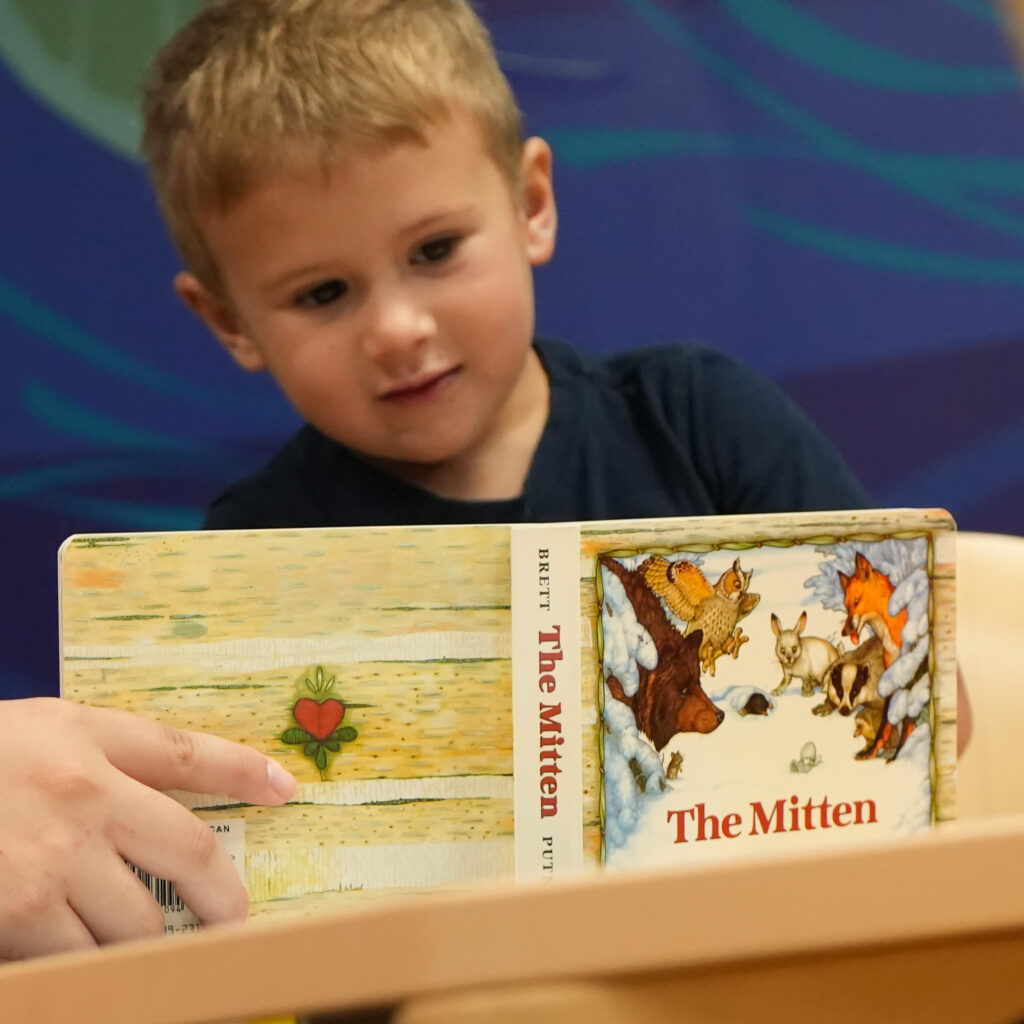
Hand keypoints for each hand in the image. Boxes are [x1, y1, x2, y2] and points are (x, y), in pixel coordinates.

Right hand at [0, 698, 296, 960]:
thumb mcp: (51, 729)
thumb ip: (122, 749)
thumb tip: (188, 776)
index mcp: (88, 744)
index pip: (189, 755)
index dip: (247, 771)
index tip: (287, 789)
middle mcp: (81, 804)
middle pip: (190, 858)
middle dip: (225, 898)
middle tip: (235, 920)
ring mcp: (46, 869)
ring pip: (138, 926)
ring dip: (155, 944)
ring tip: (159, 948)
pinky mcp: (12, 923)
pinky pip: (77, 961)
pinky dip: (94, 968)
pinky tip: (94, 961)